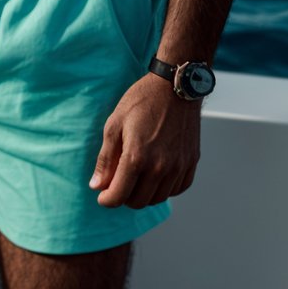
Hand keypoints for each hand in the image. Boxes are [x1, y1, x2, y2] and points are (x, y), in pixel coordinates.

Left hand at [89, 73, 200, 207]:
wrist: (175, 86)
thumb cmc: (142, 101)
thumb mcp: (114, 124)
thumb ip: (105, 159)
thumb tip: (96, 186)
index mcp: (136, 157)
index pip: (118, 197)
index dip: (106, 200)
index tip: (102, 194)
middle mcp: (160, 167)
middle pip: (138, 202)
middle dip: (123, 196)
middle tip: (118, 181)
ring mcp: (178, 166)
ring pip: (157, 198)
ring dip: (144, 193)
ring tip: (136, 175)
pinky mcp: (191, 163)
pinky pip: (176, 189)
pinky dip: (164, 188)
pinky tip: (156, 173)